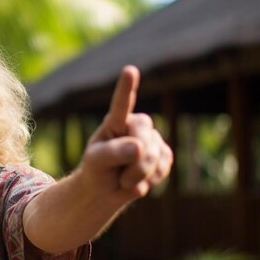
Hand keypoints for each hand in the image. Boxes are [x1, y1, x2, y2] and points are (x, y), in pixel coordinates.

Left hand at [79, 65, 172, 204]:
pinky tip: (139, 180)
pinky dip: (150, 180)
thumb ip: (113, 153)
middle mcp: (137, 125)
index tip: (129, 71)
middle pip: (145, 141)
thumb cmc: (97, 169)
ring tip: (125, 178)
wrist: (106, 188)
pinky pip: (164, 167)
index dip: (127, 88)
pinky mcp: (164, 154)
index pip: (122, 104)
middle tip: (120, 176)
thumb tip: (139, 147)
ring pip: (155, 157)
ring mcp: (153, 139)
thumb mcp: (96, 161)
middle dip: (134, 164)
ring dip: (139, 176)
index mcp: (116, 121)